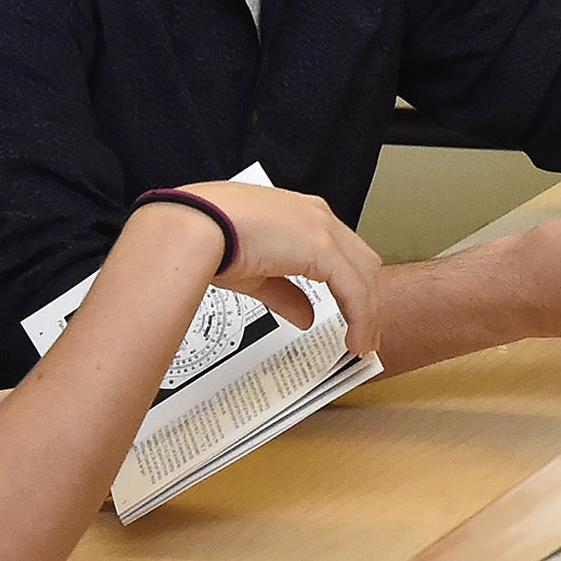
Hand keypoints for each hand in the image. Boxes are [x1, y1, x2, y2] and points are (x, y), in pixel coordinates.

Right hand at [172, 180, 386, 360]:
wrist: (192, 227)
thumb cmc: (209, 239)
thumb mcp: (255, 274)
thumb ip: (286, 295)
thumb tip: (306, 317)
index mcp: (301, 217)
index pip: (342, 253)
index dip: (352, 285)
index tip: (354, 314)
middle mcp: (317, 217)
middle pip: (362, 263)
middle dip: (368, 300)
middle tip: (366, 333)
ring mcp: (322, 229)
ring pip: (364, 276)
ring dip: (368, 313)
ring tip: (363, 343)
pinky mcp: (321, 247)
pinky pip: (353, 288)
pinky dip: (361, 316)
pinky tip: (356, 338)